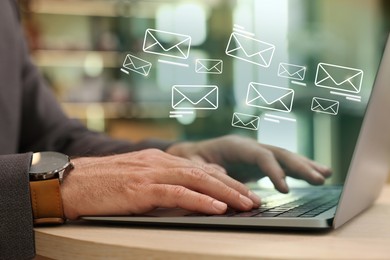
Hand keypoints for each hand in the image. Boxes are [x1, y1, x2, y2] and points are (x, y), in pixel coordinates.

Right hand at [60, 149, 260, 219]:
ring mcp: (151, 173)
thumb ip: (162, 181)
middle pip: (205, 172)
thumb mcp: (137, 178)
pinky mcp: (142, 187)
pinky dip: (201, 200)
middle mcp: (160, 162)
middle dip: (233, 186)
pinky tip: (217, 207)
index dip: (225, 180)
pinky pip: (178, 193)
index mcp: (160, 160)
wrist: (72, 182)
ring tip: (246, 203)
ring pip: (197, 180)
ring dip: (225, 193)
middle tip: (254, 198)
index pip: (200, 168)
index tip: (242, 191)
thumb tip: (185, 192)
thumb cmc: (102, 183)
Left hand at [166, 135, 331, 192]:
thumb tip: (224, 176)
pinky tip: (316, 174)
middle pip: (279, 153)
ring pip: (285, 156)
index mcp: (235, 145)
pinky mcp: (260, 163)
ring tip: (326, 174)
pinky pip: (283, 164)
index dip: (274, 170)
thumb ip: (207, 168)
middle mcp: (250, 146)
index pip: (260, 155)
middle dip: (299, 165)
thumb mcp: (192, 163)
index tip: (285, 188)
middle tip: (319, 179)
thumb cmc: (191, 159)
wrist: (192, 153)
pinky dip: (299, 169)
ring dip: (305, 165)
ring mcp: (257, 153)